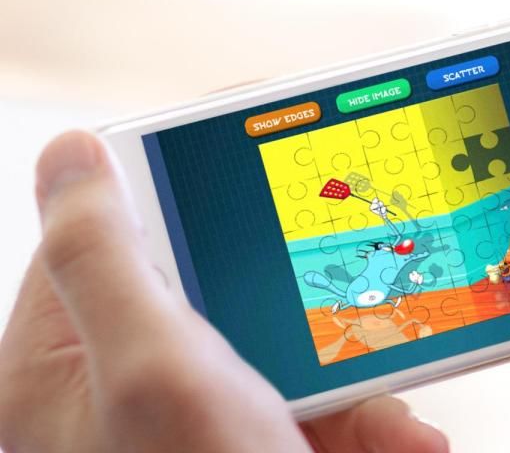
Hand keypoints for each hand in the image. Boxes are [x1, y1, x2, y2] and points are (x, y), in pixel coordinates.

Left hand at [0, 132, 447, 452]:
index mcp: (62, 357)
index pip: (110, 225)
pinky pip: (311, 412)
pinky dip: (364, 430)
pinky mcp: (250, 448)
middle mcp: (119, 388)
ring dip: (350, 390)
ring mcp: (190, 425)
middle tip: (355, 289)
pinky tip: (398, 447)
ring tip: (393, 433)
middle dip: (302, 310)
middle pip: (215, 289)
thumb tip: (70, 152)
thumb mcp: (153, 373)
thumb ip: (103, 255)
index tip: (264, 136)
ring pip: (278, 354)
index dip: (183, 173)